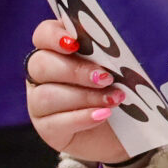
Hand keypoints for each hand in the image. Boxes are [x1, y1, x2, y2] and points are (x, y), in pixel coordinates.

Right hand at [24, 18, 131, 162]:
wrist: (128, 131)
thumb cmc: (123, 91)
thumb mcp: (121, 68)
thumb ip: (110, 51)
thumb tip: (110, 36)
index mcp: (57, 51)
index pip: (43, 35)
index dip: (54, 36)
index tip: (74, 43)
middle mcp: (42, 76)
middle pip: (40, 64)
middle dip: (75, 70)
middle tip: (105, 78)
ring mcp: (39, 104)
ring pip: (45, 95)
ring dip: (83, 96)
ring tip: (113, 100)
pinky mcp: (47, 129)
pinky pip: (54, 123)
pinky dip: (82, 118)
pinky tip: (103, 115)